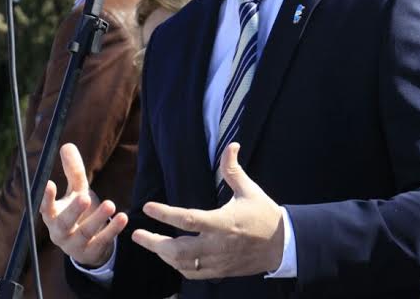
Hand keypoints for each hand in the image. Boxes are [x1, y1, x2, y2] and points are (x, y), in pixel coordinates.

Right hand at [40, 143, 127, 267]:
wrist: (87, 245)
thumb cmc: (79, 212)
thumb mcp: (77, 191)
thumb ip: (73, 171)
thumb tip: (66, 145)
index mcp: (53, 216)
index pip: (45, 207)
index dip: (46, 197)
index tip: (49, 183)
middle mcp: (60, 232)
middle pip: (64, 222)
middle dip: (74, 210)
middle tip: (85, 197)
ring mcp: (75, 244)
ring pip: (85, 233)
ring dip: (98, 219)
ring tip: (110, 205)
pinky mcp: (91, 252)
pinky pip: (102, 241)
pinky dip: (112, 230)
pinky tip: (123, 217)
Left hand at [131, 142, 284, 279]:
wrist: (282, 244)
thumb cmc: (264, 214)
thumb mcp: (249, 190)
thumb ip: (233, 170)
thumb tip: (231, 146)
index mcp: (222, 223)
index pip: (187, 219)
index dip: (164, 214)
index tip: (147, 207)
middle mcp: (217, 245)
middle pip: (178, 250)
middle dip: (154, 243)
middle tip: (137, 235)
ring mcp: (218, 261)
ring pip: (182, 264)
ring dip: (163, 255)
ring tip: (151, 243)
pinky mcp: (220, 271)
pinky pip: (193, 273)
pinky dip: (178, 266)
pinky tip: (171, 258)